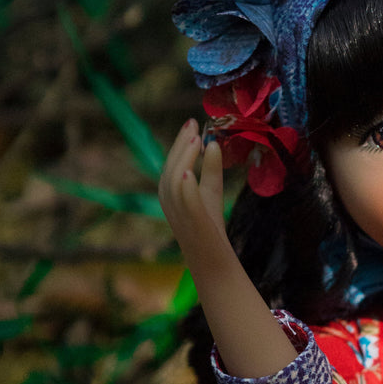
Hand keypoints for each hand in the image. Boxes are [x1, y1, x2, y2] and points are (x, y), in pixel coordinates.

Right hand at [158, 118, 229, 261]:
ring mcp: (177, 213)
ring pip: (173, 181)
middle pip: (169, 168)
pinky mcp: (191, 224)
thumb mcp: (210, 192)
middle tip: (194, 126)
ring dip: (184, 159)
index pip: (171, 163)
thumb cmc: (209, 226)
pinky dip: (185, 187)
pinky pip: (183, 203)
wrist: (214, 260)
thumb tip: (213, 143)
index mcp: (170, 192)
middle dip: (181, 146)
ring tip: (196, 141)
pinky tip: (189, 172)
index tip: (193, 122)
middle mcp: (168, 202)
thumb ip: (210, 169)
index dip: (180, 143)